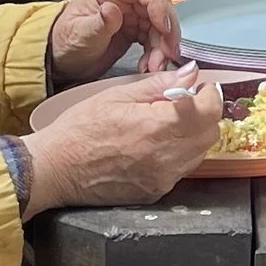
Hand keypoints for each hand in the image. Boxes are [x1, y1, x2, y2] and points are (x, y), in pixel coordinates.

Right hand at [25, 66, 222, 213]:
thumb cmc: (80, 129)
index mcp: (157, 127)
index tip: (201, 87)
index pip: (209, 110)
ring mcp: (162, 178)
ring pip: (199, 152)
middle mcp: (165, 157)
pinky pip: (181, 169)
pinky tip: (157, 144)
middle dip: (205, 113)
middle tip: (187, 101)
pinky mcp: (156, 192)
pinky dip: (179, 153)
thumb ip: (160, 84)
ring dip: (194, 134)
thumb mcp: (117, 94)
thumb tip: (190, 73)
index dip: (210, 95)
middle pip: (210, 132)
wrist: (55, 168)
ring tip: (169, 122)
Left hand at [48, 0, 182, 83]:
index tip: (163, 28)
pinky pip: (154, 37)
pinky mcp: (134, 29)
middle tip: (168, 53)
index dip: (157, 3)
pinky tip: (149, 65)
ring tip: (155, 66)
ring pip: (159, 23)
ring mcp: (130, 13)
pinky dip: (157, 52)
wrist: (61, 62)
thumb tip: (113, 9)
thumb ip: (99, 22)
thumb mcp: (80, 34)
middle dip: (166, 29)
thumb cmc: (65, 43)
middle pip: (156, 4)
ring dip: (163, 45)